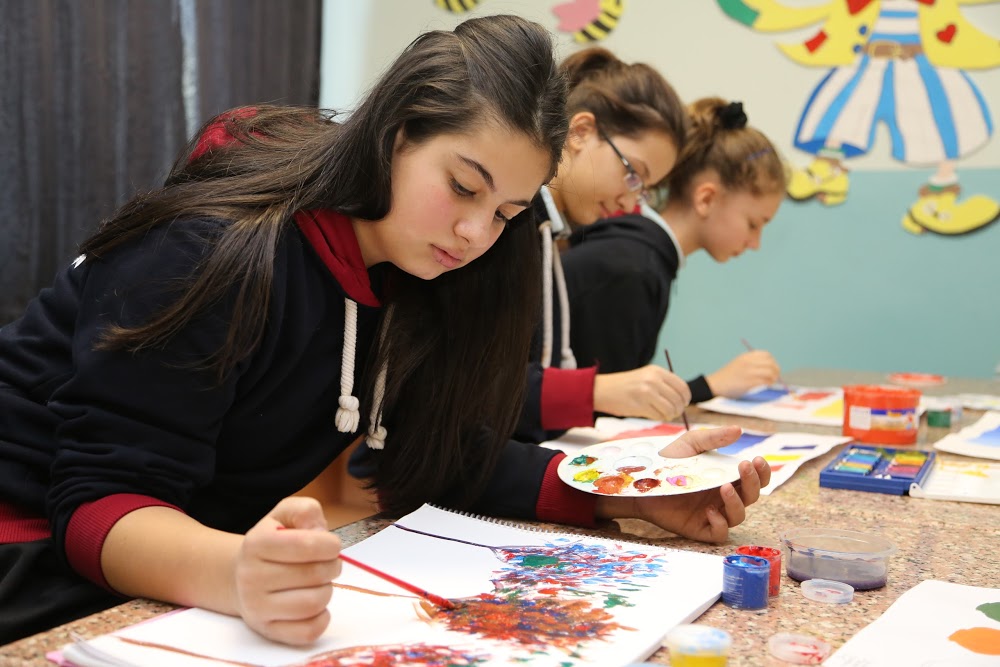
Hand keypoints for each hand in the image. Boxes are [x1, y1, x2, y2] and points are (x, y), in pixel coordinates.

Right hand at [235, 497, 341, 644]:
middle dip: (332, 566)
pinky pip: (308, 631)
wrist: (240, 577)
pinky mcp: (268, 631)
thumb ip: (305, 511)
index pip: (307, 545)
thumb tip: (319, 531)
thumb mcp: (284, 515)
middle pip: (315, 575)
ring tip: (319, 582)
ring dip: (327, 590)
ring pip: (314, 603)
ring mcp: (258, 608)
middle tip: (328, 563)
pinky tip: (315, 604)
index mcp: (256, 543)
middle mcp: (251, 577)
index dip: (331, 544)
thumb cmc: (272, 542)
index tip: (331, 545)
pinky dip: (322, 617)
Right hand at [592, 365, 690, 421]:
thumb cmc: (624, 386)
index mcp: (656, 371)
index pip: (682, 386)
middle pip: (678, 399)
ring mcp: (647, 393)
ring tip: (663, 414)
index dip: (686, 397)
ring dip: (669, 415)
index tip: (684, 403)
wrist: (602, 390)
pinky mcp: (641, 405)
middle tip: (674, 412)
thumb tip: (682, 399)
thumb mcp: (645, 376)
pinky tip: (653, 414)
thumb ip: (663, 384)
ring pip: (670, 409)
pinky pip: (659, 416)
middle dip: (679, 409)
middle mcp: (653, 380)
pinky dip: (659, 418)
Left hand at [594, 426, 770, 542]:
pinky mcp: (698, 528)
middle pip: (751, 496)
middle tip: (744, 467)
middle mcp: (722, 497)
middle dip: (754, 483)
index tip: (758, 460)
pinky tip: (709, 510)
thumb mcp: (689, 445)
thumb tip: (739, 430)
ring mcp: (712, 513)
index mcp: (726, 477)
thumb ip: (713, 438)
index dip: (761, 472)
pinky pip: (719, 534)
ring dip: (737, 503)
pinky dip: (720, 524)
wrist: (641, 481)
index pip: (754, 479)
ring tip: (724, 487)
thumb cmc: (666, 462)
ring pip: (738, 516)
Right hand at [706, 350, 780, 397]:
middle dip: (776, 370)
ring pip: (770, 372)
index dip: (772, 361)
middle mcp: (749, 362)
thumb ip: (751, 363)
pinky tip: (767, 385)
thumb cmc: (727, 376)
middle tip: (775, 376)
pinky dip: (769, 383)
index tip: (772, 367)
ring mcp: (749, 372)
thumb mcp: (739, 363)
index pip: (766, 355)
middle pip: (770, 363)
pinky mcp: (750, 382)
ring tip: (771, 382)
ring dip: (774, 377)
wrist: (716, 385)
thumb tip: (769, 367)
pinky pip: (765, 381)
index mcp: (746, 356)